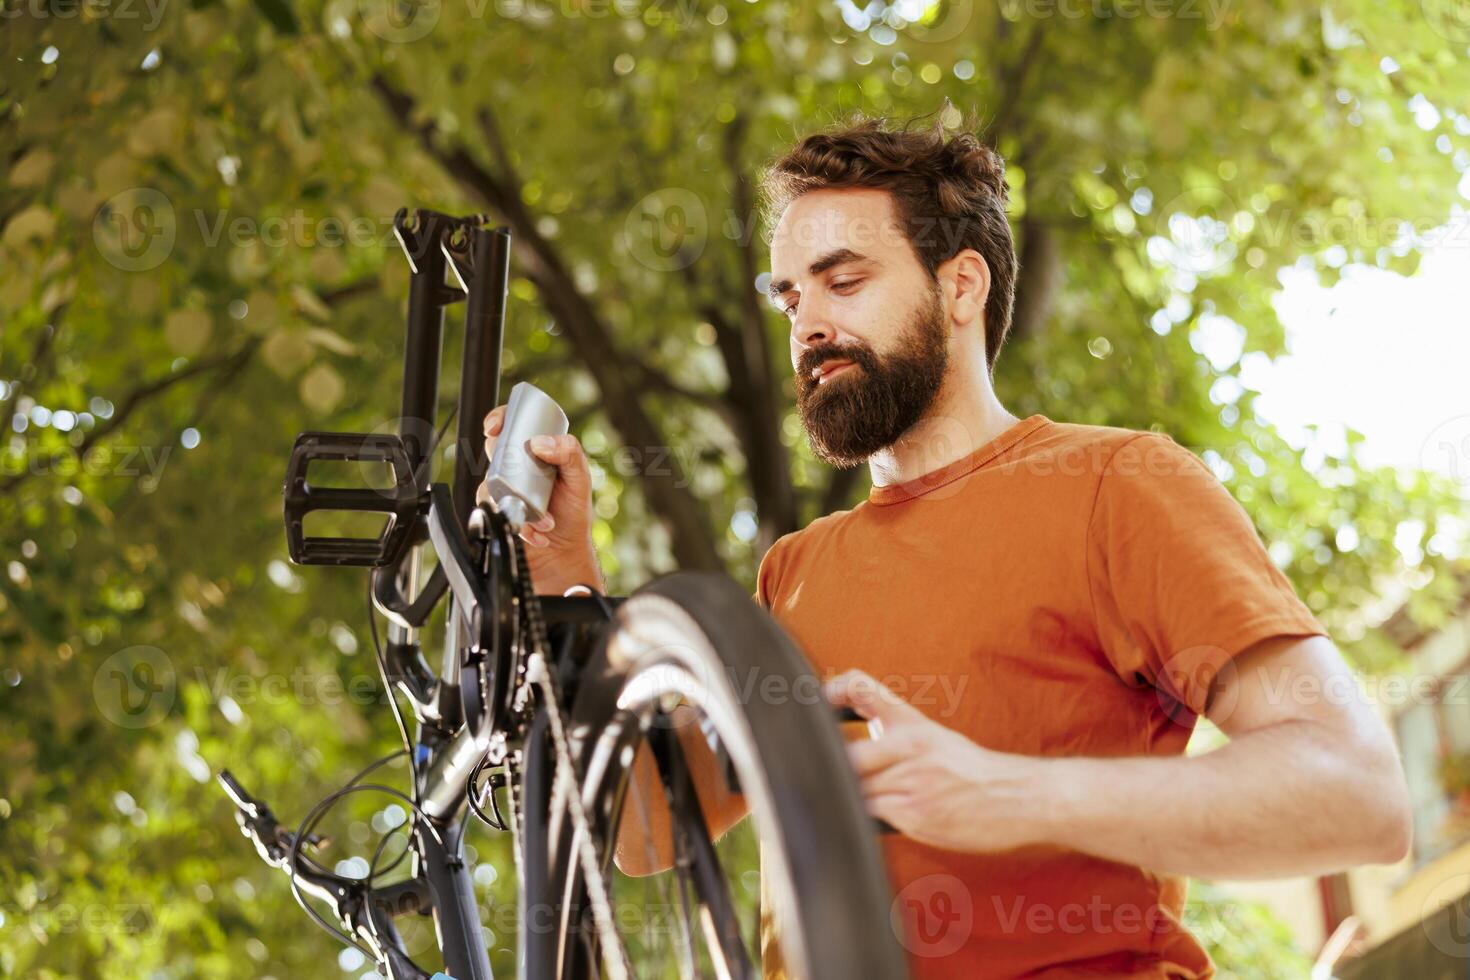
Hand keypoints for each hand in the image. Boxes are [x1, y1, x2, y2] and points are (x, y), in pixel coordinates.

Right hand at [476, 405, 603, 594]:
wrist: (565, 552)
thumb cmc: (573, 511)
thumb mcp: (580, 478)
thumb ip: (569, 453)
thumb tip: (539, 442)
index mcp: (535, 453)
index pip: (512, 426)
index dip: (499, 419)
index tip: (495, 427)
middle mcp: (516, 469)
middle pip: (494, 451)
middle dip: (501, 458)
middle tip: (521, 474)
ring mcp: (504, 491)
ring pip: (490, 484)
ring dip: (517, 501)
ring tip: (546, 518)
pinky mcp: (497, 514)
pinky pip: (494, 513)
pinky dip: (520, 524)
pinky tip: (538, 531)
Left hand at [823, 669, 1044, 853]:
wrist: (1020, 798)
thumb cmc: (974, 773)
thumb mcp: (935, 739)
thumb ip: (894, 740)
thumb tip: (851, 754)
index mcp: (912, 724)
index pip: (860, 687)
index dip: (832, 691)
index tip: (818, 704)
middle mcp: (909, 746)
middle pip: (846, 757)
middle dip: (837, 773)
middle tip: (829, 779)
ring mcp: (912, 782)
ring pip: (856, 790)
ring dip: (853, 800)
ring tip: (863, 802)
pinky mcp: (916, 815)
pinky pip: (873, 816)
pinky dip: (869, 819)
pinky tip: (883, 819)